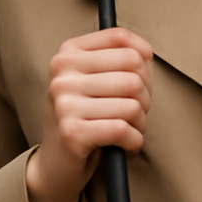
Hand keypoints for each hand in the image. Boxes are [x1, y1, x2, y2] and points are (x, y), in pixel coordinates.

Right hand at [26, 27, 152, 201]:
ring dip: (141, 123)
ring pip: (132, 103)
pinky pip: (123, 130)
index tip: (140, 80)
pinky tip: (126, 145)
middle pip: (133, 71)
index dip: (142, 60)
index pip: (120, 38)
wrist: (56, 164)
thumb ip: (121, 59)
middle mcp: (61, 73)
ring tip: (130, 130)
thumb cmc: (86, 116)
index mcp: (68, 52)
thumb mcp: (97, 80)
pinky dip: (134, 141)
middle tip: (136, 113)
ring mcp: (63, 102)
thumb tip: (145, 53)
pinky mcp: (71, 132)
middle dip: (146, 96)